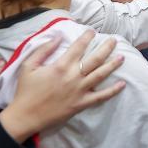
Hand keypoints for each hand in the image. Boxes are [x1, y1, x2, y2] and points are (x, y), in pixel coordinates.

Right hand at [0, 31, 126, 142]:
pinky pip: (101, 97)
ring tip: (122, 57)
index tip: (93, 31)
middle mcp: (73, 76)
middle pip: (95, 59)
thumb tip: (58, 36)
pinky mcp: (81, 104)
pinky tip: (122, 84)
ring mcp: (79, 91)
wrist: (26, 116)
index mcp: (60, 65)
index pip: (78, 47)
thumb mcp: (28, 65)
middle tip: (114, 40)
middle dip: (106, 47)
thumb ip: (43, 50)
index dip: (87, 37)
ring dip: (112, 65)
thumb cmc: (25, 90)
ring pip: (101, 75)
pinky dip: (113, 91)